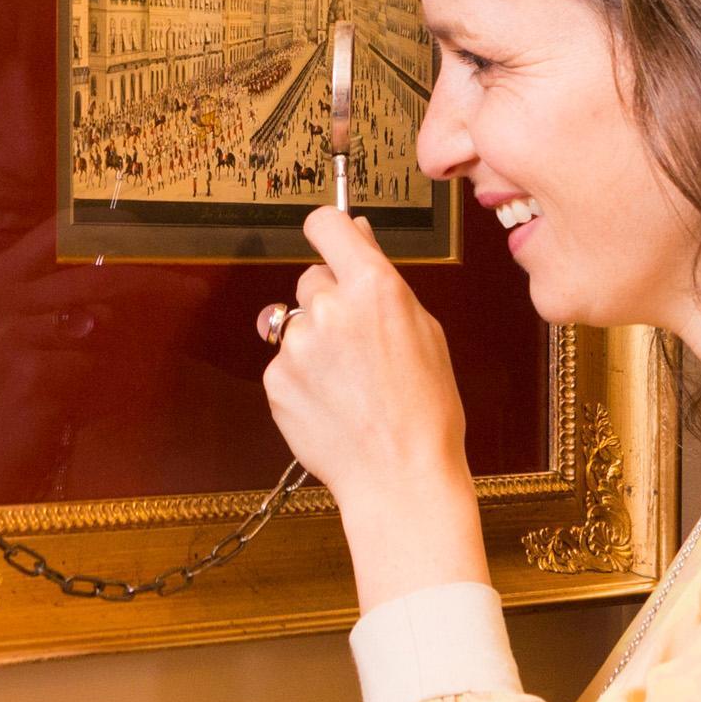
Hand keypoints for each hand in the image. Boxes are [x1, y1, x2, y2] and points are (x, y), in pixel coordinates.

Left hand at [263, 207, 485, 605]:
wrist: (399, 477)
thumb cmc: (425, 411)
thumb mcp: (425, 332)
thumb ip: (385, 281)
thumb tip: (360, 236)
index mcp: (374, 288)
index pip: (327, 225)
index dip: (329, 229)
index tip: (331, 236)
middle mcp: (329, 309)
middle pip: (311, 279)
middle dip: (330, 301)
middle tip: (359, 342)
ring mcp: (297, 346)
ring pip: (296, 323)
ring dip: (315, 343)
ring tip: (349, 382)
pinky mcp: (275, 380)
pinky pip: (284, 362)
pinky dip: (302, 377)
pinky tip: (333, 402)